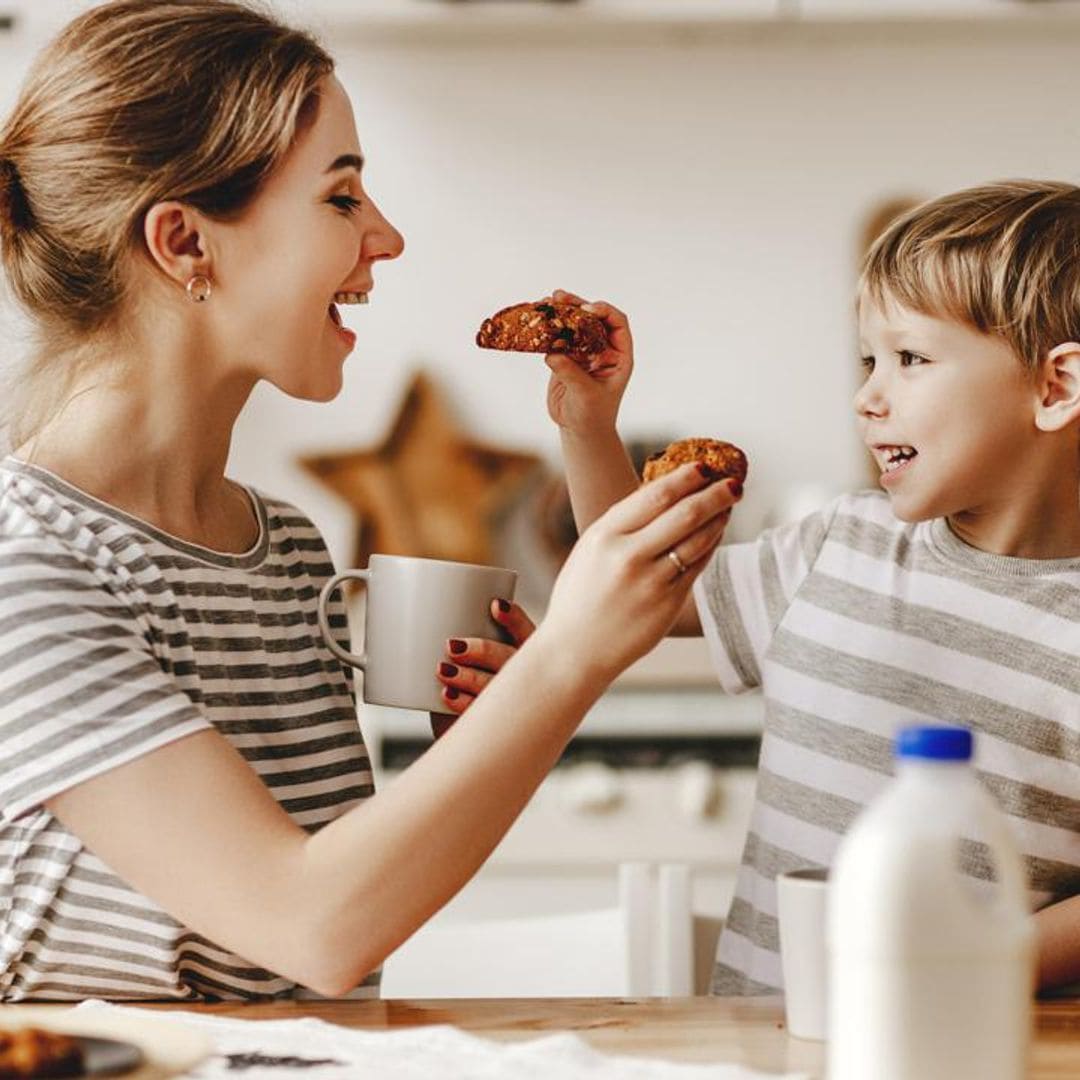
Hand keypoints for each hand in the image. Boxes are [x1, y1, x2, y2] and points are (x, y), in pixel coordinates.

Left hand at [429, 600, 535, 732]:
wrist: (481, 734)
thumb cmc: (475, 688)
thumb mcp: (477, 663)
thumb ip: (466, 645)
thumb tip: (426, 619)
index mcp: (524, 656)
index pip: (525, 632)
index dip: (513, 618)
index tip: (494, 606)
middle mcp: (524, 677)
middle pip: (507, 659)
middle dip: (481, 651)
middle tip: (452, 646)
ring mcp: (510, 703)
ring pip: (494, 686)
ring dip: (468, 677)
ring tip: (443, 670)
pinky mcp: (493, 723)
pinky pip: (480, 713)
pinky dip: (462, 702)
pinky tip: (447, 694)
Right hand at [536, 463, 742, 683]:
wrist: (574, 650)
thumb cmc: (580, 598)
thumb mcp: (589, 551)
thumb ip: (622, 525)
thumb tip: (662, 494)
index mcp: (604, 536)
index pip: (654, 495)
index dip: (684, 478)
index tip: (701, 467)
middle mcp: (628, 556)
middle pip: (684, 513)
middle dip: (714, 493)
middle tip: (732, 481)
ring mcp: (650, 582)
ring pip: (697, 540)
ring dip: (719, 517)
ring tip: (729, 504)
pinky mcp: (667, 605)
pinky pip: (697, 566)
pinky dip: (711, 545)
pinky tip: (717, 533)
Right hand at [544, 288, 632, 435]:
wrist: (579, 430)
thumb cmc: (592, 415)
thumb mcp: (586, 395)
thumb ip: (572, 373)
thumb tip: (553, 354)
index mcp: (619, 355)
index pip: (617, 324)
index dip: (604, 312)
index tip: (586, 310)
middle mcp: (603, 349)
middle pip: (592, 318)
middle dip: (577, 305)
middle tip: (559, 296)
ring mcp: (583, 352)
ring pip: (573, 325)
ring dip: (560, 313)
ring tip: (545, 302)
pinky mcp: (565, 358)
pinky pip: (556, 339)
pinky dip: (547, 329)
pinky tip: (536, 320)